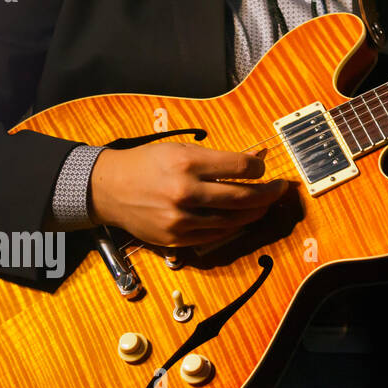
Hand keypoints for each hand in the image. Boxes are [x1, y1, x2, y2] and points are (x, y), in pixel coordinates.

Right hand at [89, 141, 289, 245]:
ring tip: (264, 205)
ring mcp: (180, 219)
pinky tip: (240, 218)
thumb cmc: (148, 164)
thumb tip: (256, 162)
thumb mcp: (182, 149)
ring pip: (233, 220)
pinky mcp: (175, 238)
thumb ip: (219, 158)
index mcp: (188, 163)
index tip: (262, 169)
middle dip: (268, 193)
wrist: (108, 189)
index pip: (241, 168)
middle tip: (280, 189)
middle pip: (242, 197)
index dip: (259, 169)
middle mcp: (185, 192)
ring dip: (255, 213)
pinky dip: (233, 227)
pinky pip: (215, 235)